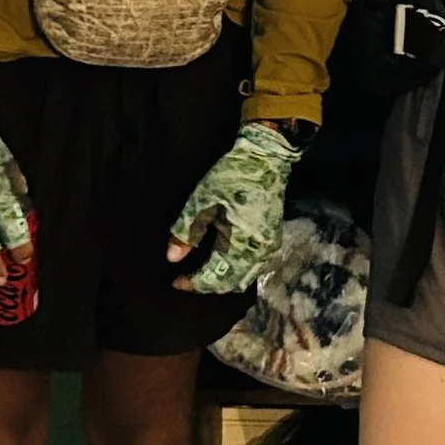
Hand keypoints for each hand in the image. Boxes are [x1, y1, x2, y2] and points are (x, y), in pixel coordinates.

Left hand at [168, 122, 301, 294]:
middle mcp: (260, 252)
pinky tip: (224, 262)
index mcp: (241, 245)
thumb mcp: (201, 202)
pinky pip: (255, 267)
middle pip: (231, 283)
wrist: (265, 158)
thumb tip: (172, 258)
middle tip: (187, 279)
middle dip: (208, 285)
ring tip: (204, 273)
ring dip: (224, 280)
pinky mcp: (272, 239)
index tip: (176, 281)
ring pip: (245, 278)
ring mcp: (270, 246)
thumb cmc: (231, 178)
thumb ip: (185, 232)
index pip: (215, 277)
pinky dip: (237, 270)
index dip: (193, 283)